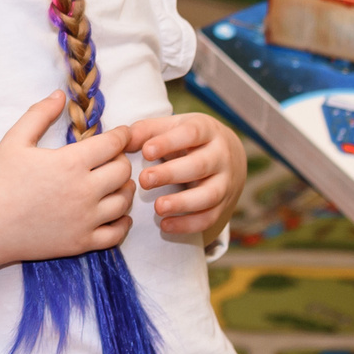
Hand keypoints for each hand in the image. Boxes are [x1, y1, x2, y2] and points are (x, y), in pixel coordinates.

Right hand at [0, 95, 135, 270]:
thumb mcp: (14, 140)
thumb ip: (39, 114)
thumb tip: (60, 95)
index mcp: (70, 163)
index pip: (113, 145)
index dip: (122, 136)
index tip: (122, 134)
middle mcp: (84, 191)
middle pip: (123, 171)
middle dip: (122, 160)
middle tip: (112, 158)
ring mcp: (85, 219)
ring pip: (124, 201)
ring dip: (124, 189)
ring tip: (115, 184)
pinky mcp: (82, 242)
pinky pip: (117, 233)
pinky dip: (123, 222)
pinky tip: (116, 213)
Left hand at [128, 113, 244, 243]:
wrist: (231, 156)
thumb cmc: (189, 140)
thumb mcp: (172, 128)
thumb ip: (147, 131)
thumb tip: (122, 139)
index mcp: (207, 131)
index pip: (191, 133)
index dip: (169, 142)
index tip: (146, 151)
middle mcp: (221, 156)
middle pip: (200, 165)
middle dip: (171, 174)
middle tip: (144, 180)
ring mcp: (225, 182)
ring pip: (209, 195)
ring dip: (182, 203)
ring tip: (158, 207)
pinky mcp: (224, 205)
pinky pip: (209, 218)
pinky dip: (188, 224)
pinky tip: (165, 225)